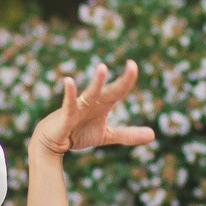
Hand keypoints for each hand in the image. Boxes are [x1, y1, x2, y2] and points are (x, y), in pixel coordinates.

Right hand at [30, 60, 155, 157]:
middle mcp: (92, 101)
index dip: (128, 80)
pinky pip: (68, 103)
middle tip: (133, 65)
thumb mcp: (106, 135)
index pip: (119, 90)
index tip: (134, 65)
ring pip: (90, 93)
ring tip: (102, 68)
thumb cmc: (79, 133)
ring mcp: (79, 106)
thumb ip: (127, 134)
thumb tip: (153, 135)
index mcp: (103, 104)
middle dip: (122, 81)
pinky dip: (69, 92)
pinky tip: (69, 81)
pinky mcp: (66, 115)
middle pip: (110, 90)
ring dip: (96, 82)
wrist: (52, 141)